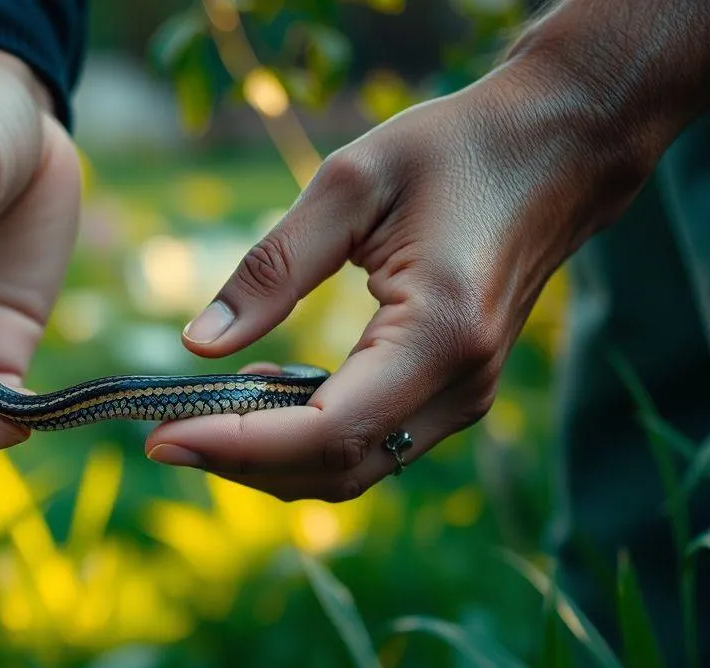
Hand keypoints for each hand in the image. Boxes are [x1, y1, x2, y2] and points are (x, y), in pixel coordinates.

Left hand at [144, 52, 674, 501]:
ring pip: (354, 469)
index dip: (237, 446)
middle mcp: (460, 385)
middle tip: (161, 432)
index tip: (162, 436)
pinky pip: (373, 443)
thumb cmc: (456, 150)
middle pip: (336, 468)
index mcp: (439, 334)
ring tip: (199, 413)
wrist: (557, 149)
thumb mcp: (349, 185)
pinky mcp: (455, 391)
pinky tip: (259, 392)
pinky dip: (306, 438)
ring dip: (271, 457)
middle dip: (241, 462)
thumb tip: (196, 343)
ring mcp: (465, 396)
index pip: (326, 432)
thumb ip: (271, 269)